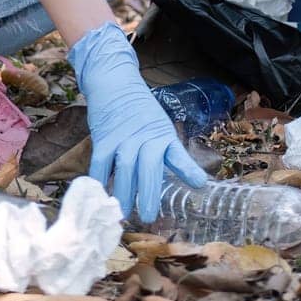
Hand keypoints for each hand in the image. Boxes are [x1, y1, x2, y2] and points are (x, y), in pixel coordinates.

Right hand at [68, 22, 208, 221]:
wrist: (115, 84)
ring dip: (124, 193)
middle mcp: (145, 137)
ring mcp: (122, 138)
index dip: (189, 169)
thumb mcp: (160, 128)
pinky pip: (101, 164)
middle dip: (149, 193)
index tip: (200, 184)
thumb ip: (168, 154)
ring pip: (124, 169)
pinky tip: (102, 196)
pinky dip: (101, 181)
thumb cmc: (141, 113)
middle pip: (148, 167)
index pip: (178, 154)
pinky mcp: (103, 139)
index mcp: (163, 135)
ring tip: (125, 214)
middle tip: (149, 216)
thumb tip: (187, 183)